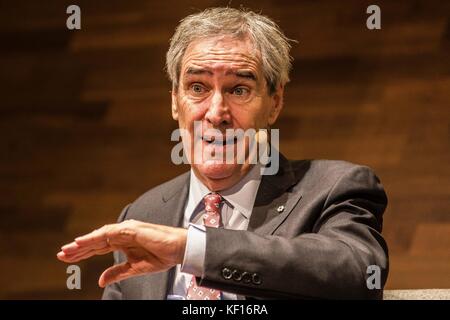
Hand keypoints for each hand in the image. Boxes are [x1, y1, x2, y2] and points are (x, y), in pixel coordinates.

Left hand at [57, 219, 186, 287]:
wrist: (178, 250)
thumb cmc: (161, 256)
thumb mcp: (134, 268)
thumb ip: (117, 272)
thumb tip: (101, 280)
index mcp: (123, 242)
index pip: (98, 247)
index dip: (83, 253)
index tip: (68, 258)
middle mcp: (122, 234)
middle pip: (95, 241)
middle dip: (78, 249)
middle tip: (61, 255)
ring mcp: (126, 230)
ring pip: (99, 235)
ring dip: (82, 243)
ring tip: (67, 250)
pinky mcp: (131, 229)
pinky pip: (109, 233)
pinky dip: (94, 237)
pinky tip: (82, 242)